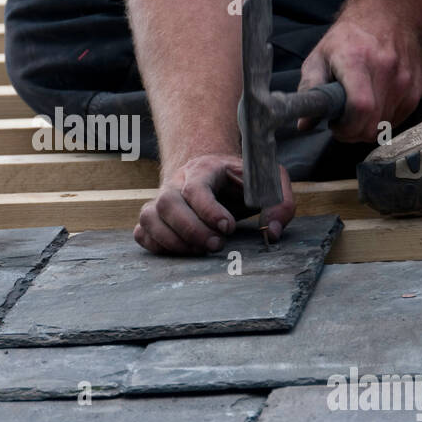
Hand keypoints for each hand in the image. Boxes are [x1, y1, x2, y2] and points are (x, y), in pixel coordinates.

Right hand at [133, 153, 294, 254]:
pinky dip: (156, 246)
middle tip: (216, 246)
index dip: (209, 211)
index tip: (228, 228)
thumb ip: (280, 202)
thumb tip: (272, 232)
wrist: (213, 173)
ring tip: (201, 252)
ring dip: (173, 241)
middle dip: (191, 230)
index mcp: (204, 169)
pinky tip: (182, 251)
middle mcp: (176, 182)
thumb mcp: (268, 181)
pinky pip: (142, 232)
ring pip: (150, 218)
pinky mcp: (154, 217)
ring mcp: (161, 200)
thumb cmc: (241, 181)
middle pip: (168, 203)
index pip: (195, 188)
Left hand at [297, 9, 421, 142]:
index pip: (360, 108)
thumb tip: (303, 124)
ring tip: (358, 108)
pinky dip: (383, 119)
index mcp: (357, 61)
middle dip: (353, 133)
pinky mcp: (416, 89)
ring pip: (385, 127)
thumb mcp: (320, 56)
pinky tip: (375, 104)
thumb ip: (310, 89)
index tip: (335, 125)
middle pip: (372, 125)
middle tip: (344, 121)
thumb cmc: (349, 37)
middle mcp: (386, 71)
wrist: (390, 14)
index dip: (346, 127)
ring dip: (368, 127)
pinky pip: (398, 120)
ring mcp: (405, 81)